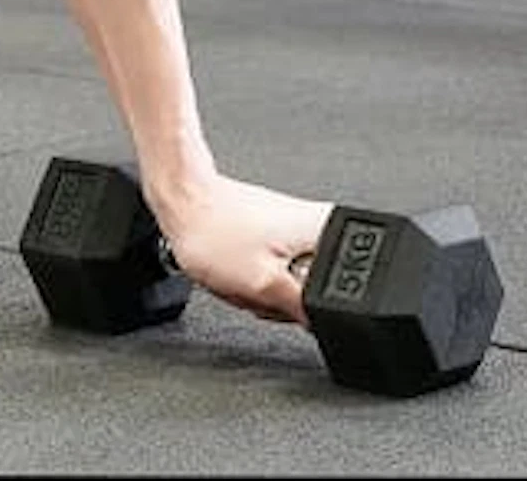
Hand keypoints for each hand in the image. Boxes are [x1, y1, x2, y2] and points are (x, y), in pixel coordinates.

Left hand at [158, 172, 333, 324]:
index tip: (278, 297)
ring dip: (265, 291)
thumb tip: (323, 323)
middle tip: (254, 284)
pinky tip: (241, 270)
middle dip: (279, 300)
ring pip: (292, 285)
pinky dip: (257, 278)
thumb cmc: (214, 232)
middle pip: (314, 291)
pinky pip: (278, 273)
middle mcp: (319, 225)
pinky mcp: (279, 233)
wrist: (186, 203)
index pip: (339, 292)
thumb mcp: (263, 283)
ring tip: (243, 273)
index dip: (304, 308)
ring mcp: (297, 229)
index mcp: (325, 231)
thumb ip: (302, 308)